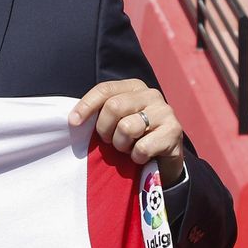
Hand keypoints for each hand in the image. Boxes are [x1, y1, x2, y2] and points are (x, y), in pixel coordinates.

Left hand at [68, 79, 185, 186]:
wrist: (164, 160)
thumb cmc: (133, 138)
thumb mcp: (116, 122)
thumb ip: (100, 114)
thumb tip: (73, 120)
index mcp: (134, 87)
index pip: (105, 89)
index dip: (86, 105)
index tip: (73, 122)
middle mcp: (151, 94)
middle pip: (114, 106)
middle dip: (105, 130)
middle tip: (109, 141)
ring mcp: (165, 111)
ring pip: (127, 127)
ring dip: (122, 145)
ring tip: (127, 148)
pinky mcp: (174, 131)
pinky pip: (142, 147)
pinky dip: (136, 157)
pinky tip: (141, 156)